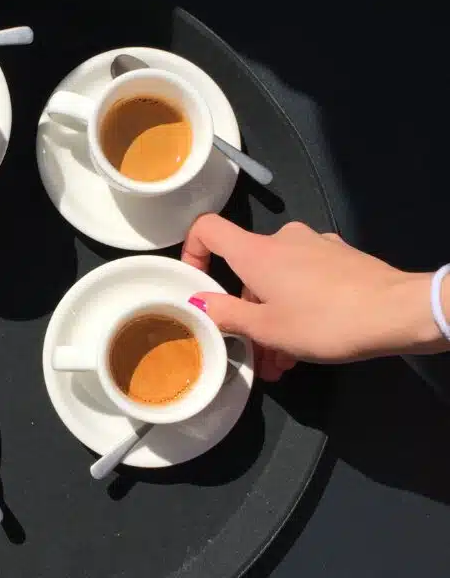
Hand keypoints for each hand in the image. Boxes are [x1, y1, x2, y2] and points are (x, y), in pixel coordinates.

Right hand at [181, 214, 443, 380]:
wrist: (399, 313)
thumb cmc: (324, 320)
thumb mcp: (266, 328)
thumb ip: (226, 314)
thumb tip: (197, 301)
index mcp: (256, 252)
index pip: (207, 229)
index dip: (192, 251)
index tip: (195, 284)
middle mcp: (283, 239)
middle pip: (246, 269)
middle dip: (245, 312)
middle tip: (252, 353)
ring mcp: (316, 246)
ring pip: (278, 280)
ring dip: (272, 318)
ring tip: (282, 361)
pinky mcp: (342, 258)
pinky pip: (305, 280)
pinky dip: (297, 307)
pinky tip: (308, 343)